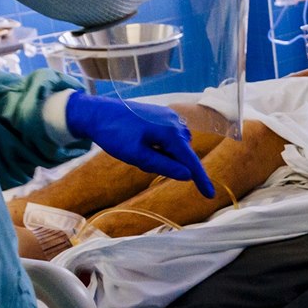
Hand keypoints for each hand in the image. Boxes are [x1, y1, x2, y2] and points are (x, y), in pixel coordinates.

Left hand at [64, 92, 214, 197]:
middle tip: (139, 160)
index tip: (210, 195)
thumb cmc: (114, 134)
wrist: (97, 112)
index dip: (201, 179)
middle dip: (168, 163)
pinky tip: (141, 141)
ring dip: (163, 154)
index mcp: (170, 132)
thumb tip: (187, 175)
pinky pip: (169, 137)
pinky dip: (160, 145)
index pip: (191, 161)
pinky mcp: (162, 115)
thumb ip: (164, 166)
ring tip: (138, 150)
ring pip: (175, 146)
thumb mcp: (137, 156)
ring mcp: (169, 116)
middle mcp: (175, 122)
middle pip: (182, 154)